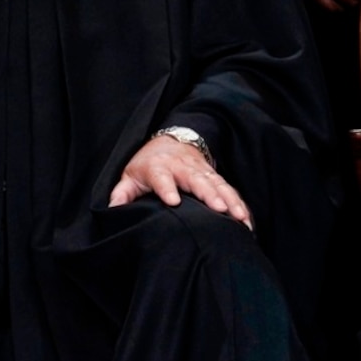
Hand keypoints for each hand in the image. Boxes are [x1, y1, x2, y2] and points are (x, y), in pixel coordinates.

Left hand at [109, 132, 252, 226]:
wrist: (171, 140)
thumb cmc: (148, 164)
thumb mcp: (130, 175)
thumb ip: (122, 193)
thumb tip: (112, 210)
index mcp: (159, 167)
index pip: (162, 178)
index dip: (167, 188)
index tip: (173, 201)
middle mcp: (183, 168)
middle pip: (198, 181)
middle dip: (210, 195)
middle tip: (221, 210)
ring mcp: (202, 172)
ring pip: (219, 186)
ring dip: (231, 201)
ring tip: (241, 218)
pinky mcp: (215, 177)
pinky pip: (230, 191)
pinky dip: (240, 204)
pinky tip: (248, 220)